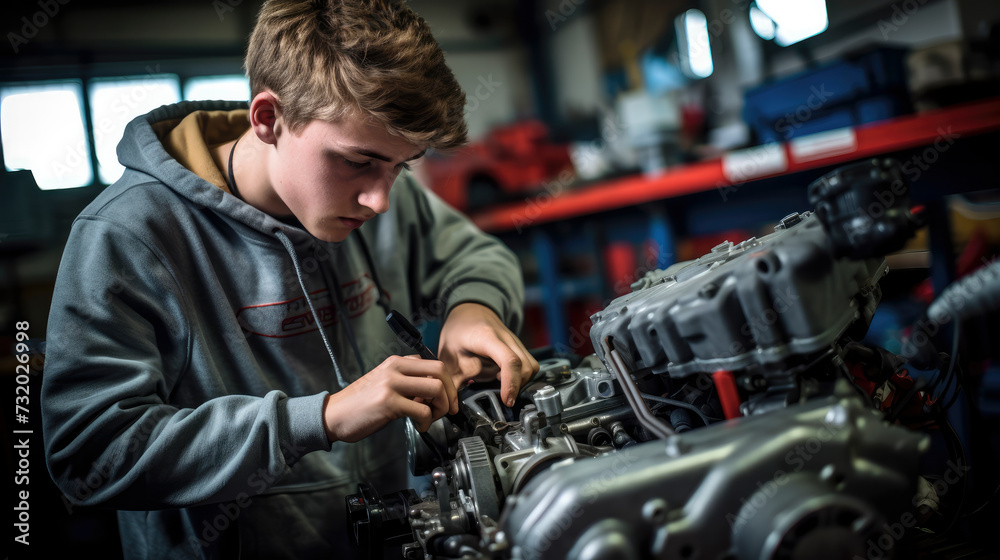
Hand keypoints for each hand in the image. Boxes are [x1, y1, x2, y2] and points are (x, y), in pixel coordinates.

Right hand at [322, 355, 457, 442]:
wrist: (333, 415)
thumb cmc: (360, 404)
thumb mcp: (385, 383)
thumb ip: (408, 382)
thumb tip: (435, 393)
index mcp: (396, 362)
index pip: (434, 364)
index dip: (448, 382)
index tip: (448, 399)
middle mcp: (395, 369)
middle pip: (440, 371)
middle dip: (451, 393)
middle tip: (449, 409)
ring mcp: (391, 384)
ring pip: (435, 389)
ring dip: (441, 407)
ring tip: (432, 418)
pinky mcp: (388, 402)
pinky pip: (422, 411)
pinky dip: (427, 422)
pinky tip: (420, 427)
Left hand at [437, 303, 538, 406]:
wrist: (469, 311)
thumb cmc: (458, 331)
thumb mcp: (448, 355)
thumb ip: (452, 381)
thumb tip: (453, 407)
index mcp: (486, 337)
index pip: (509, 360)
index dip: (511, 383)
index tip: (507, 400)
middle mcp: (506, 337)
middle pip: (525, 366)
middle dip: (517, 386)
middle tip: (503, 398)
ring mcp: (515, 340)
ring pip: (531, 365)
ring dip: (522, 381)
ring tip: (505, 388)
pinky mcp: (519, 346)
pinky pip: (530, 363)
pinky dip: (523, 376)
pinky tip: (506, 379)